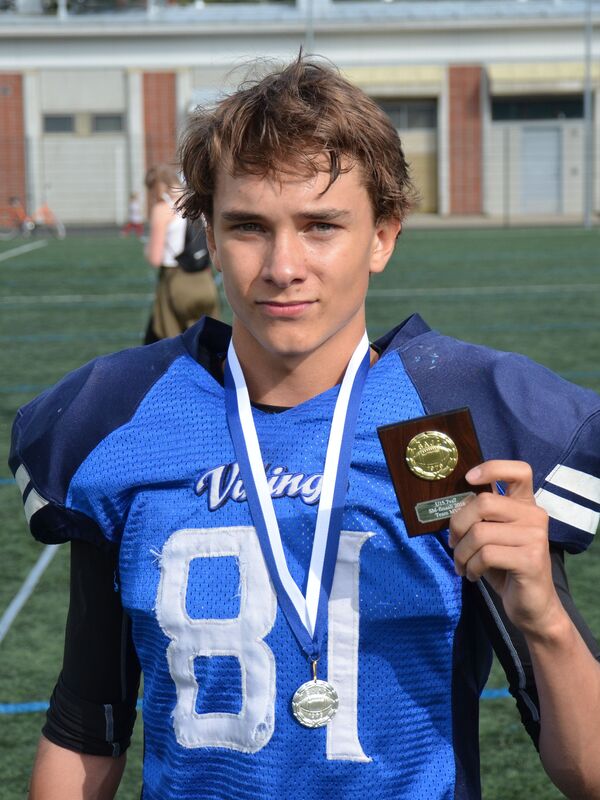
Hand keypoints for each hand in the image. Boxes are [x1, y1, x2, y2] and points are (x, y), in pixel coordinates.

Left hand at [449, 460, 562, 637]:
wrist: (532, 606)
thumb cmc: (505, 567)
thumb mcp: (491, 537)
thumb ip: (480, 517)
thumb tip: (454, 504)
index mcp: (525, 505)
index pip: (518, 470)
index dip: (491, 468)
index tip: (469, 479)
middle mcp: (534, 515)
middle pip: (484, 502)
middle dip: (458, 524)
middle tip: (453, 544)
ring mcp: (535, 536)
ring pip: (479, 532)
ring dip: (461, 552)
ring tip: (462, 565)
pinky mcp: (530, 559)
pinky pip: (486, 555)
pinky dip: (471, 566)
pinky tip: (473, 575)